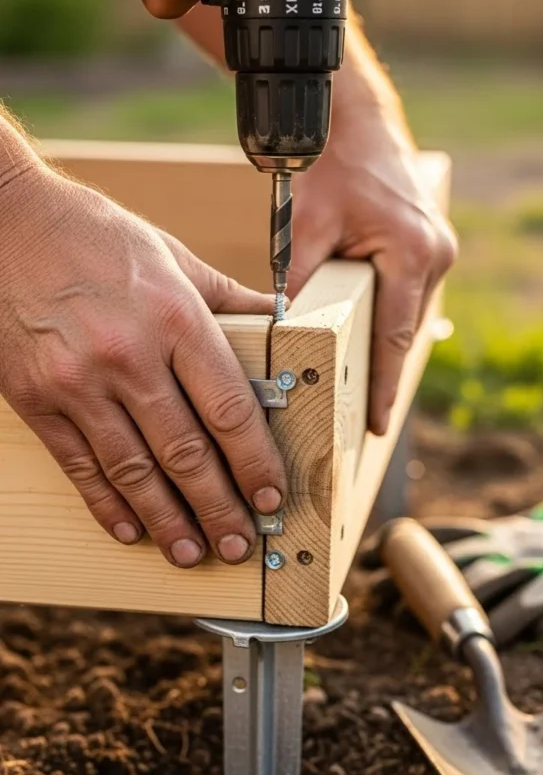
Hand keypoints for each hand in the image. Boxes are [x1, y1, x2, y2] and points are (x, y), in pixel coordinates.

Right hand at [0, 161, 285, 566]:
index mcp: (173, 317)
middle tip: (239, 544)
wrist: (4, 221)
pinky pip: (78, 465)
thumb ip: (227, 300)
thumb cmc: (95, 235)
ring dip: (168, 520)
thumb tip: (282, 325)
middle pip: (185, 452)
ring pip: (133, 471)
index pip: (228, 409)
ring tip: (192, 553)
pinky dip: (106, 503)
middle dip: (219, 507)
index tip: (271, 496)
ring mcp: (77, 382)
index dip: (254, 462)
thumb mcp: (173, 256)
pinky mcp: (36, 399)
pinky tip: (130, 529)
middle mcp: (127, 355)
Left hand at [290, 37, 456, 435]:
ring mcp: (436, 247)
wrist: (347, 116)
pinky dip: (386, 318)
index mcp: (412, 254)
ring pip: (407, 314)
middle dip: (381, 372)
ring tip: (359, 389)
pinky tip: (363, 340)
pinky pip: (407, 295)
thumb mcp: (304, 226)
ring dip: (384, 345)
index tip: (376, 426)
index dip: (382, 387)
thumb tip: (282, 331)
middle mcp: (435, 254)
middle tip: (358, 418)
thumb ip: (297, 281)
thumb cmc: (326, 164)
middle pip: (403, 331)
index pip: (393, 339)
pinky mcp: (427, 242)